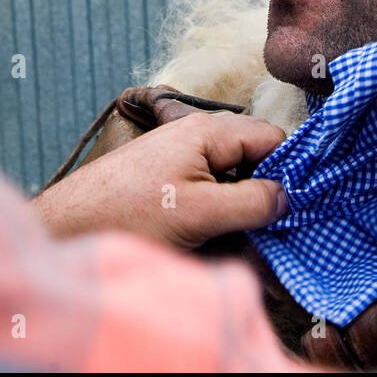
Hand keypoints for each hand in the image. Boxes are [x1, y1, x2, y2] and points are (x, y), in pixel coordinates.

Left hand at [32, 111, 288, 250]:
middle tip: (282, 232)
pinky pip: (212, 193)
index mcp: (208, 132)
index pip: (273, 138)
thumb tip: (291, 197)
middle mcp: (197, 137)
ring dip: (245, 210)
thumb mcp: (199, 212)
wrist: (66, 226)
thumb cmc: (128, 213)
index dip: (294, 169)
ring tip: (252, 244)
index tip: (310, 205)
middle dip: (270, 194)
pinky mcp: (170, 182)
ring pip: (235, 180)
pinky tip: (223, 242)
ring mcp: (182, 159)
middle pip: (255, 159)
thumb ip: (251, 202)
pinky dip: (223, 215)